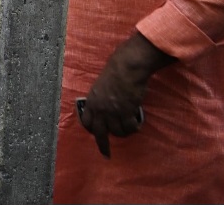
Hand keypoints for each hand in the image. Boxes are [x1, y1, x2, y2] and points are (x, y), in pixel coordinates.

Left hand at [78, 33, 173, 157]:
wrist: (125, 69)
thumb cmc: (114, 73)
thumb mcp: (100, 87)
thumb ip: (100, 99)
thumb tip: (104, 108)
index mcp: (91, 101)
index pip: (86, 122)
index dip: (91, 129)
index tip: (95, 133)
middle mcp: (99, 109)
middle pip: (99, 133)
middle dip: (103, 146)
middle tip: (106, 154)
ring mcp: (112, 112)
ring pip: (117, 132)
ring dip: (124, 132)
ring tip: (130, 128)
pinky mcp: (126, 112)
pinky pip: (130, 128)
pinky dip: (134, 128)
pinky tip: (137, 124)